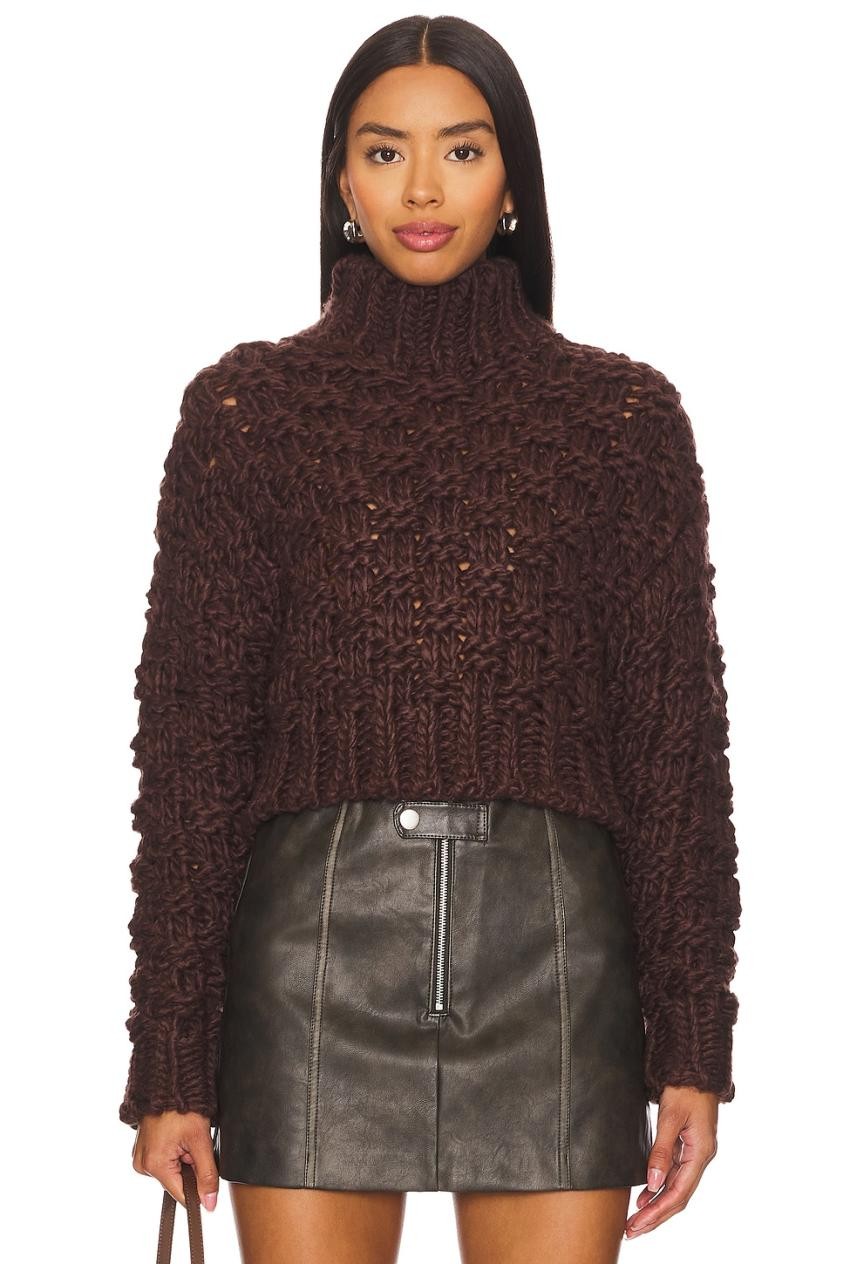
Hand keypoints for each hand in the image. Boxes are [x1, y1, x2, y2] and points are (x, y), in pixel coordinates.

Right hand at [131, 1110, 218, 1212]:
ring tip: (185, 1136)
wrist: (169, 1082)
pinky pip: (164, 1160)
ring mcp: (141, 1156)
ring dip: (183, 1158)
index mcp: (154, 1166)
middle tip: (194, 1143)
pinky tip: (177, 1136)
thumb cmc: (182, 1106)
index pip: (181, 1195)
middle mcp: (142, 1165)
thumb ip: (207, 1175)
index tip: (206, 1171)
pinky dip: (175, 1152)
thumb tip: (210, 1204)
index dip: (198, 1188)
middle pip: (177, 1181)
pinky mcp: (143, 1149)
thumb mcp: (200, 1141)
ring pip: (172, 1170)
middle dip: (190, 1167)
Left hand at [625, 1086, 718, 1238]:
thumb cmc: (685, 1087)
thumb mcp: (670, 1116)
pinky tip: (645, 1195)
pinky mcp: (687, 1146)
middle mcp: (700, 1157)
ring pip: (675, 1187)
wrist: (696, 1068)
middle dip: (655, 1216)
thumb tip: (653, 1181)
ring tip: (635, 1219)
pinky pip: (674, 1174)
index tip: (638, 1223)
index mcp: (700, 1153)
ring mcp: (695, 1153)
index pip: (678, 1193)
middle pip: (677, 1196)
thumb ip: (662, 1150)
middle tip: (632, 1230)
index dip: (657, 1211)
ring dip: (656, 1205)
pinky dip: (659, 1187)